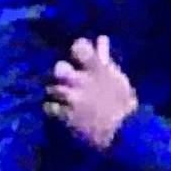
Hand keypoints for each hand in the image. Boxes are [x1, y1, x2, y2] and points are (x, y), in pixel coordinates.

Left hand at [47, 35, 137, 152]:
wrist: (122, 132)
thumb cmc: (121, 103)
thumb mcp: (116, 77)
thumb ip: (104, 58)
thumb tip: (100, 38)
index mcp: (96, 69)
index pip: (79, 47)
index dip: (76, 49)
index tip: (78, 57)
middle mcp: (81, 80)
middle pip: (59, 68)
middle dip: (60, 74)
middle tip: (65, 81)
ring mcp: (71, 98)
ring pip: (51, 88)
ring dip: (55, 93)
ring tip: (62, 99)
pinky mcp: (64, 115)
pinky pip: (48, 107)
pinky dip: (52, 108)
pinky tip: (58, 111)